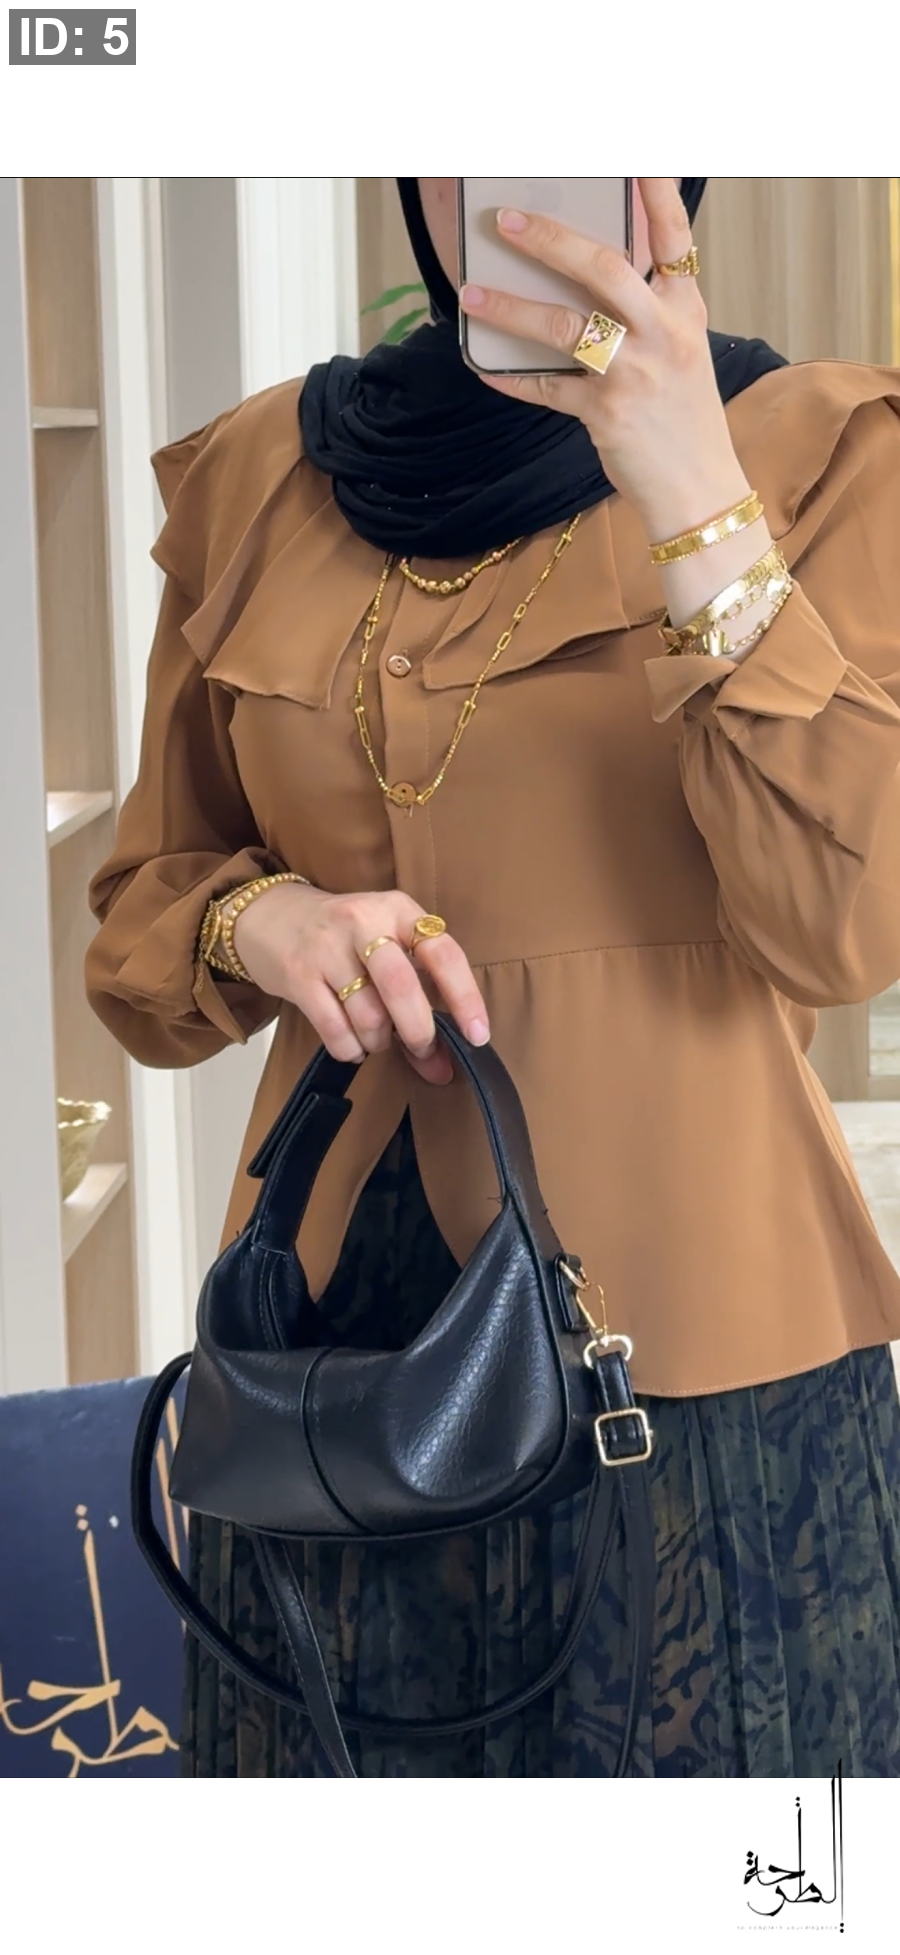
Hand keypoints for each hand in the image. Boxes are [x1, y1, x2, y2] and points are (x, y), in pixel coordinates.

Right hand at [233, 882, 489, 1085]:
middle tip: (422, 1049)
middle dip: (418, 1031)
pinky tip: (351, 1044)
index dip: (465, 998)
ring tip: (376, 1039)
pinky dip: (350, 1049)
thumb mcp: (385, 938)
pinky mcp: (297, 975)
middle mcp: (364, 922)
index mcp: (398, 909)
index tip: (478, 1037)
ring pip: (368, 1015)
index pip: (443, 953)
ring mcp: (327, 948)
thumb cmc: (344, 937)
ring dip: (379, 1042)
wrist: (269, 916)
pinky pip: (335, 1030)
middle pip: (402, 987)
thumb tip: (444, 1064)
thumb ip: (418, 988)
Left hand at [459, 178, 749, 544]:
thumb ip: (648, 309)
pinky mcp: (604, 414)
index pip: (673, 238)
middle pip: (604, 269)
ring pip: (564, 326)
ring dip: (511, 308)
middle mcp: (662, 333)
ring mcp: (633, 373)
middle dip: (551, 239)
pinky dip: (510, 377)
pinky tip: (481, 364)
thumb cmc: (684, 416)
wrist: (699, 488)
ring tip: (472, 294)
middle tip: (508, 220)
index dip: (655, 195)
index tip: (638, 165)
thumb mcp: (681, 349)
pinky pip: (545, 387)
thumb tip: (586, 274)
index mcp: (684, 310)